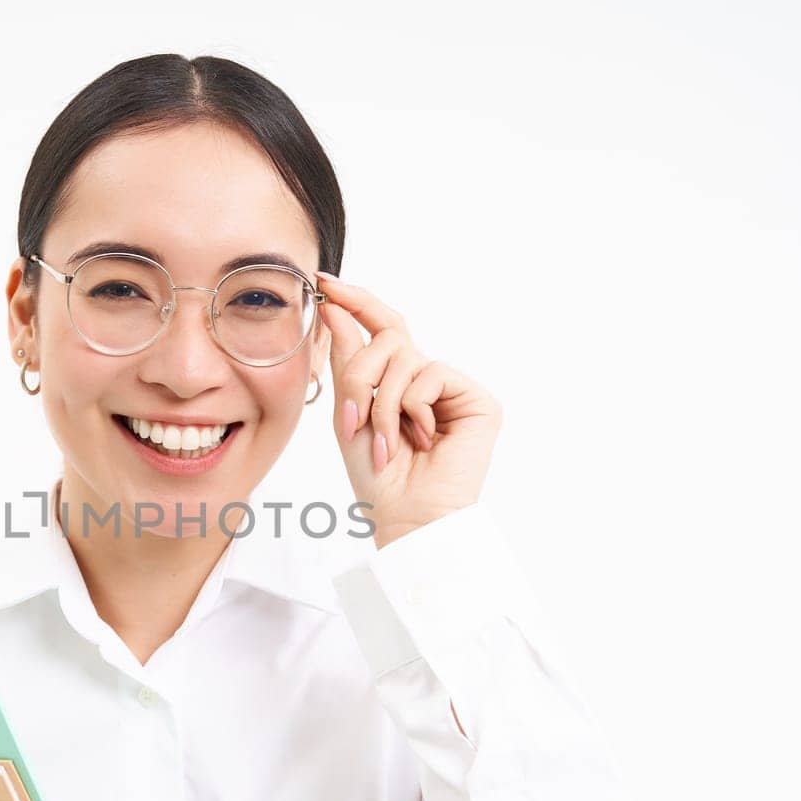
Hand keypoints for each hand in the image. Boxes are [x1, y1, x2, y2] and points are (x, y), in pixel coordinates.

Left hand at [319, 272, 502, 547]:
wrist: (406, 517)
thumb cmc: (377, 478)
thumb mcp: (349, 413)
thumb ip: (347, 359)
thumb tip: (334, 307)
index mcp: (396, 380)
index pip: (379, 326)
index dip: (354, 301)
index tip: (323, 282)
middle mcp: (426, 379)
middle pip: (387, 337)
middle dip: (359, 377)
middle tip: (351, 422)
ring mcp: (452, 388)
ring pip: (403, 357)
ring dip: (382, 403)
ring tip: (389, 444)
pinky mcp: (477, 398)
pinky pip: (431, 373)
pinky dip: (413, 408)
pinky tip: (423, 438)